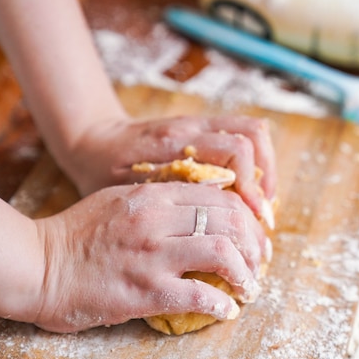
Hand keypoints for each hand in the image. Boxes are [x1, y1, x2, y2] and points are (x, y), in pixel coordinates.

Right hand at [32, 182, 266, 332]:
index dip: (248, 216)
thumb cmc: (78, 232)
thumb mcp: (120, 199)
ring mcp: (152, 255)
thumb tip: (200, 211)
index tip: (254, 234)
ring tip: (250, 287)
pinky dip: (222, 304)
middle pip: (230, 221)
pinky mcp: (144, 290)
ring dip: (247, 273)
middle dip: (255, 243)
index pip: (221, 196)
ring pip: (222, 253)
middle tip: (260, 262)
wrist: (38, 264)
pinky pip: (199, 295)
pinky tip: (227, 310)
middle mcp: (157, 219)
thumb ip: (160, 199)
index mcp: (154, 195)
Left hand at [59, 115, 275, 218]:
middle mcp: (190, 128)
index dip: (251, 187)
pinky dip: (256, 158)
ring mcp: (198, 122)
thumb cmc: (103, 176)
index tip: (254, 220)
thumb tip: (205, 236)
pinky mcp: (203, 125)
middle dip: (266, 180)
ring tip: (262, 202)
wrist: (92, 142)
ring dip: (266, 166)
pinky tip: (249, 188)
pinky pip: (242, 131)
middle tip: (262, 217)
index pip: (234, 151)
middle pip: (251, 139)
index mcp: (172, 144)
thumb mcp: (127, 195)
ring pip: (253, 130)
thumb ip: (164, 206)